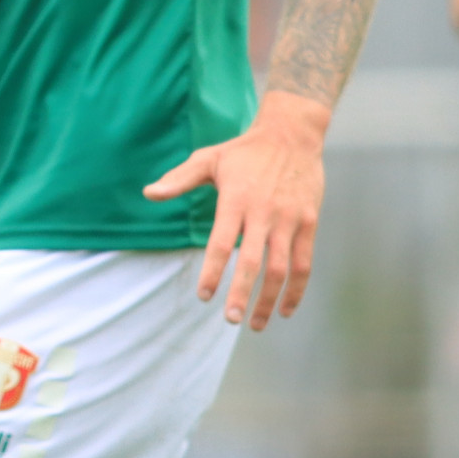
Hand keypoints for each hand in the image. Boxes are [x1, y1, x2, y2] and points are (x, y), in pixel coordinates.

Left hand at [146, 91, 329, 329]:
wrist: (292, 134)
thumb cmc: (245, 151)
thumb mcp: (208, 159)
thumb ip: (179, 179)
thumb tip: (148, 193)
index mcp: (236, 200)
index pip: (222, 243)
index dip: (213, 271)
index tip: (204, 295)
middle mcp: (264, 213)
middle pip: (252, 261)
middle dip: (241, 293)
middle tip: (230, 319)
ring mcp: (289, 220)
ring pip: (282, 268)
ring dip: (269, 300)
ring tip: (254, 323)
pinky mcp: (309, 223)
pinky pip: (305, 263)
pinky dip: (297, 289)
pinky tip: (285, 309)